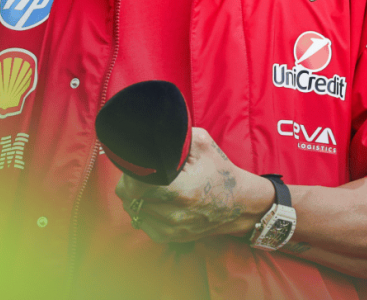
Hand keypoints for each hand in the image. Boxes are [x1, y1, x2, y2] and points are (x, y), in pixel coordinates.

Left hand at [115, 127, 273, 243]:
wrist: (238, 204)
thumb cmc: (219, 172)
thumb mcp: (203, 145)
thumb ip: (177, 136)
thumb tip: (151, 128)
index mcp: (180, 190)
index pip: (133, 186)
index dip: (131, 174)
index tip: (138, 165)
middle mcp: (173, 214)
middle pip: (129, 198)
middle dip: (132, 183)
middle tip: (144, 173)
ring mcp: (170, 228)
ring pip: (133, 210)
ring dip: (137, 198)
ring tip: (153, 186)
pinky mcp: (168, 238)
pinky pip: (141, 222)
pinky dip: (145, 211)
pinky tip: (157, 201)